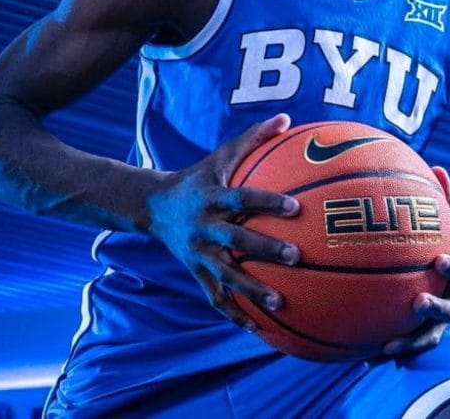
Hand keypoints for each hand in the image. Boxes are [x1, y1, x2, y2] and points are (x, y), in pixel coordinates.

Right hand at [146, 114, 301, 330]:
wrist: (154, 206)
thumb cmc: (199, 176)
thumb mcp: (221, 155)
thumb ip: (254, 138)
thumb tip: (287, 118)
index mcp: (213, 197)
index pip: (242, 198)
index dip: (267, 203)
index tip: (295, 208)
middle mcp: (204, 227)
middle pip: (236, 240)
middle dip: (265, 250)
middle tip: (296, 257)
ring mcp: (198, 253)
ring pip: (226, 276)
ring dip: (252, 291)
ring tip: (281, 304)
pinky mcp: (195, 272)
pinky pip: (216, 298)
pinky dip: (235, 315)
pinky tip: (260, 331)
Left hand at [383, 166, 449, 356]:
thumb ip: (449, 200)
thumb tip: (438, 167)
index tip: (440, 259)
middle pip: (449, 314)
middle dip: (433, 311)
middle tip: (416, 305)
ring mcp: (442, 322)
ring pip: (426, 339)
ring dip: (406, 345)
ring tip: (382, 349)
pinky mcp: (426, 332)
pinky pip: (406, 344)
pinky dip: (387, 352)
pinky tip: (360, 357)